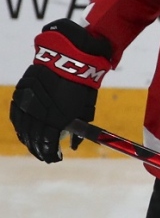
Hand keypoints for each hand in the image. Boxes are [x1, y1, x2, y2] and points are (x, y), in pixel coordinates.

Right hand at [10, 19, 113, 162]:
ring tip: (34, 146)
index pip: (47, 143)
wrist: (70, 58)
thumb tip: (73, 146)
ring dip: (28, 140)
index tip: (54, 158)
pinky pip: (16, 115)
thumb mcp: (85, 108)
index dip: (49, 153)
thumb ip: (78, 128)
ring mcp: (28, 103)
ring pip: (23, 128)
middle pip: (34, 138)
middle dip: (39, 149)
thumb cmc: (82, 84)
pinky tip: (23, 132)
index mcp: (55, 118)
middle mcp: (38, 113)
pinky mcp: (21, 94)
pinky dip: (19, 126)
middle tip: (44, 156)